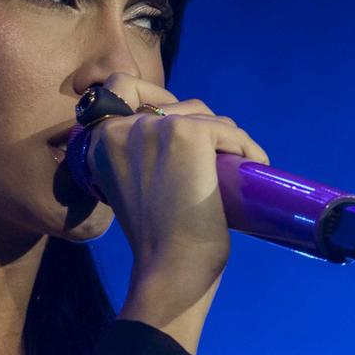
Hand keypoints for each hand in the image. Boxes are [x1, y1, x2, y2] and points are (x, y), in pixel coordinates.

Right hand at [74, 72, 269, 333]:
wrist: (170, 268)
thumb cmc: (157, 241)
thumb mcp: (134, 187)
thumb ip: (139, 156)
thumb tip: (178, 132)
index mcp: (100, 141)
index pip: (121, 86)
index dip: (152, 95)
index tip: (180, 122)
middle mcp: (122, 127)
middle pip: (177, 104)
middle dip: (203, 127)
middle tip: (219, 160)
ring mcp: (155, 127)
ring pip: (207, 116)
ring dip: (227, 140)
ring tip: (236, 170)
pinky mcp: (189, 133)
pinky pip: (229, 131)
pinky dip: (247, 149)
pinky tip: (254, 168)